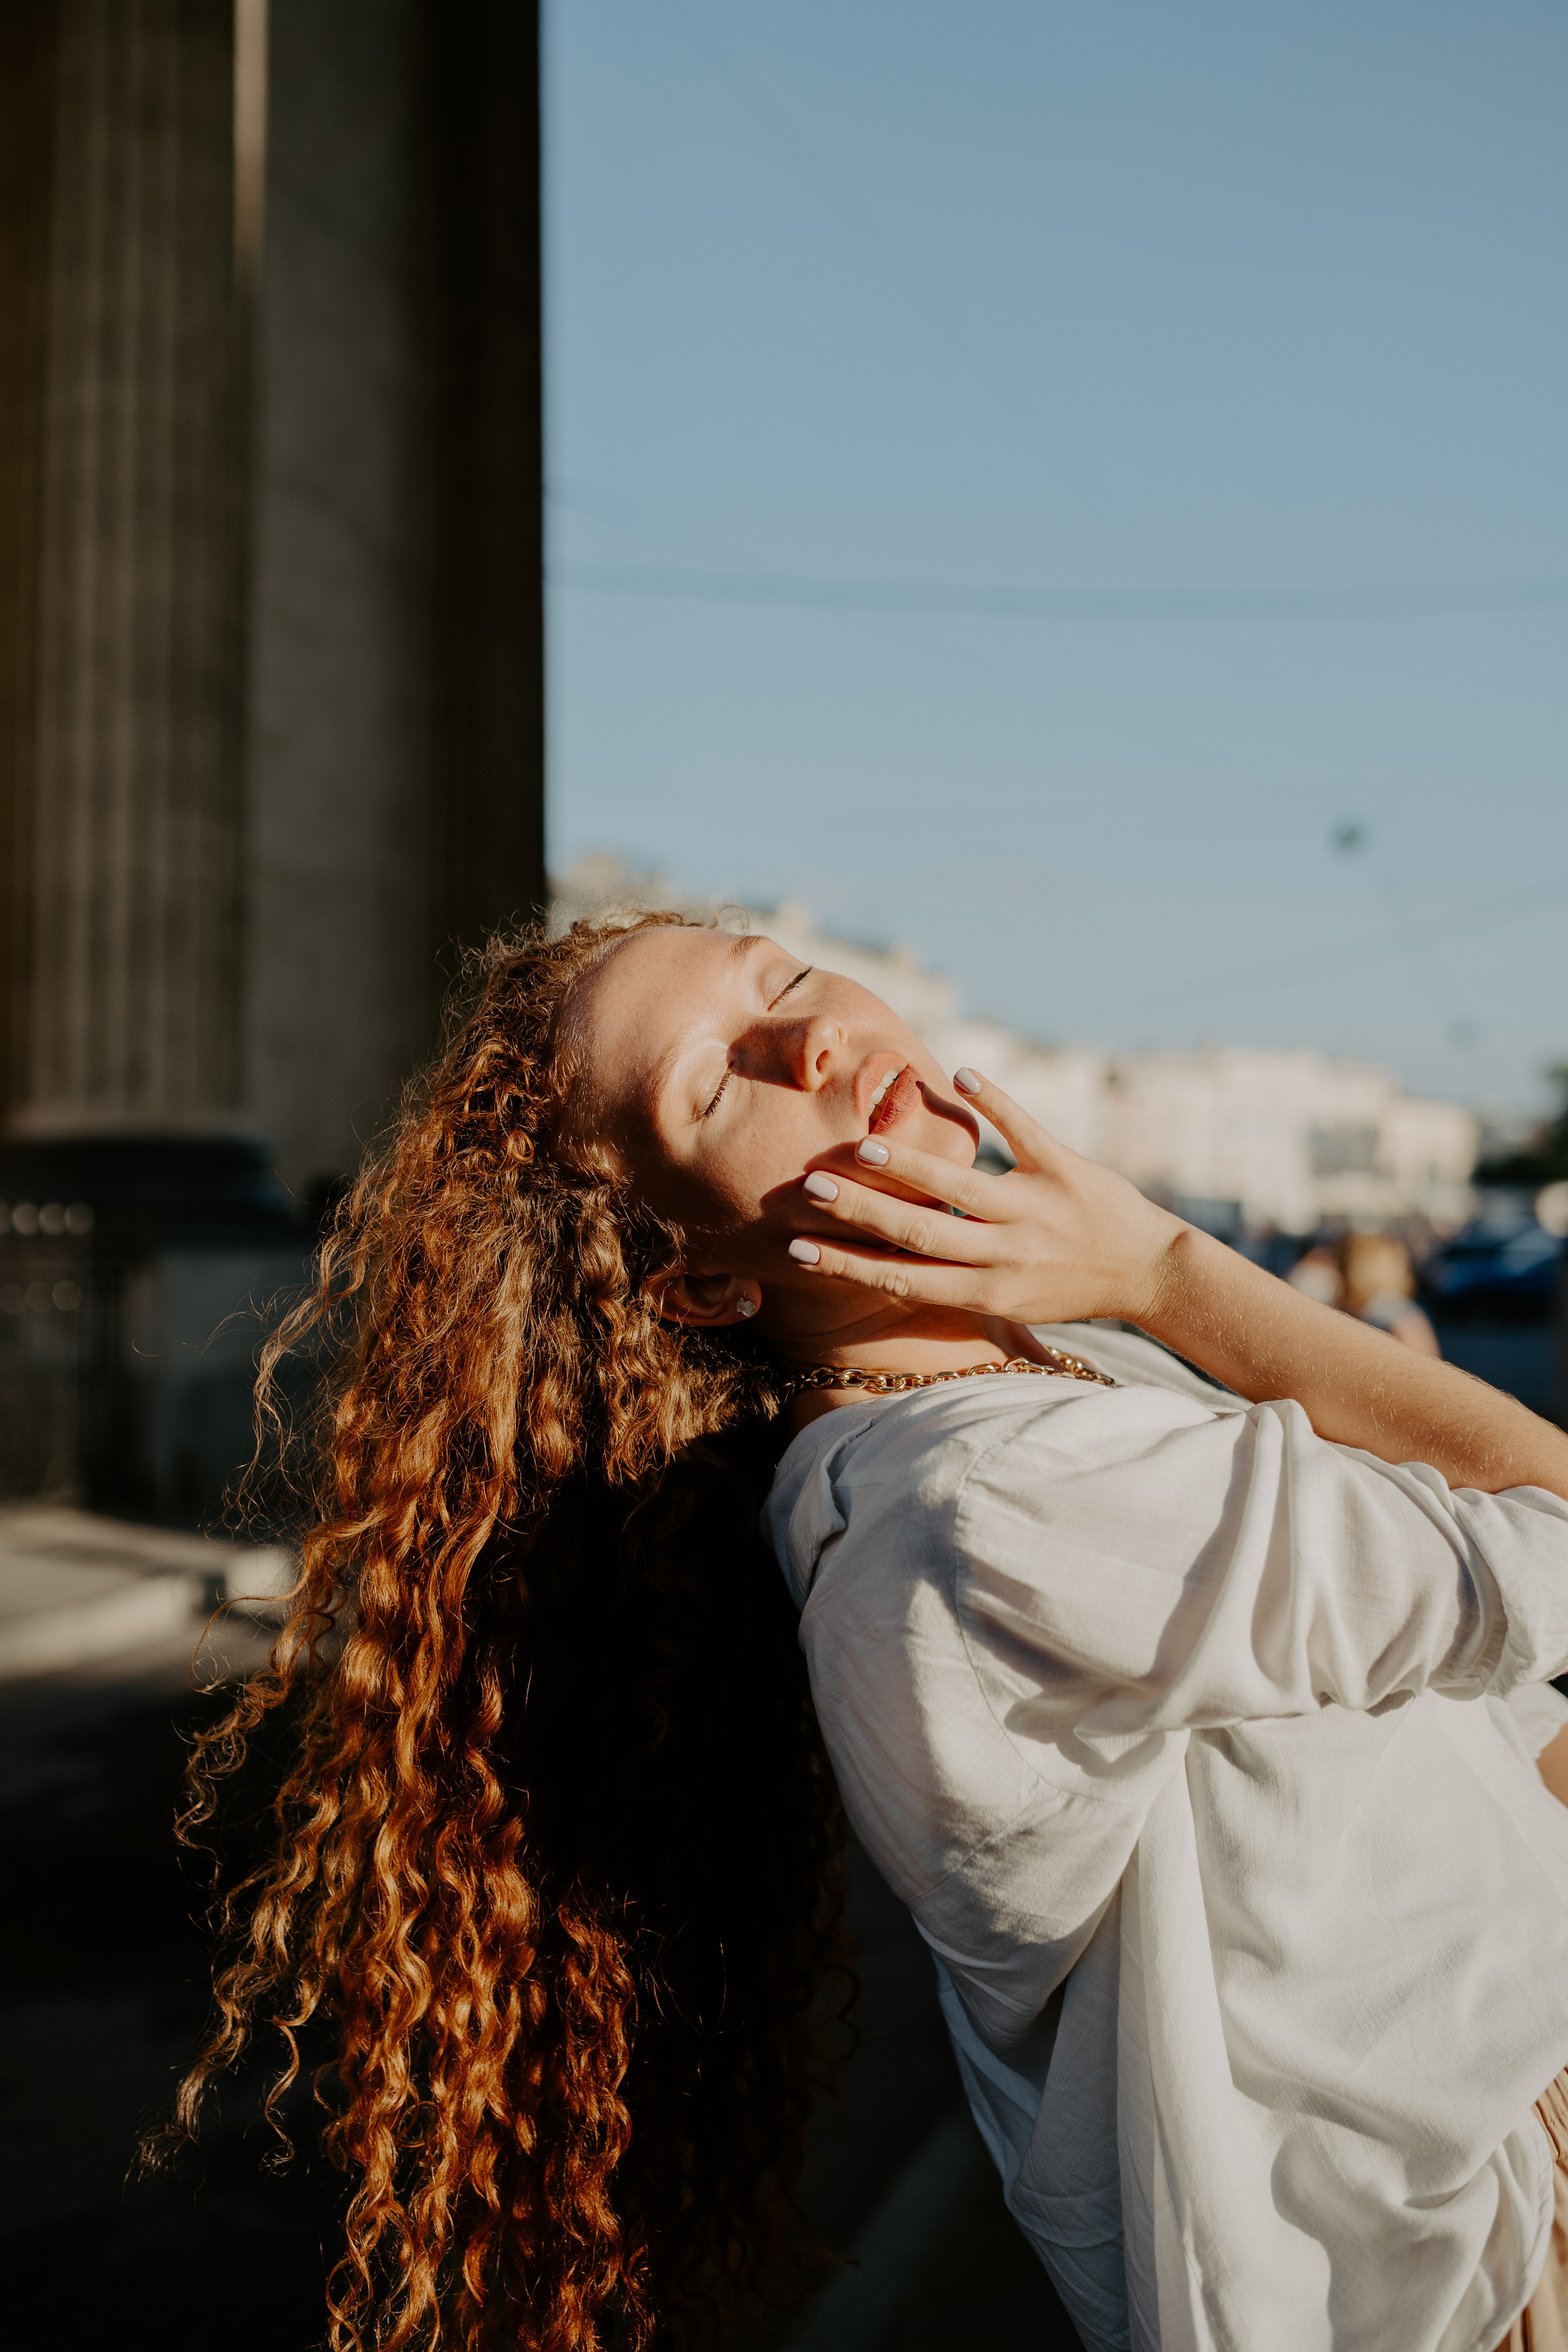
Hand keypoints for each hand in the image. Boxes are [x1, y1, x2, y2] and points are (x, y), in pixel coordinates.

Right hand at [789, 1069, 1183, 1328]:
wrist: (1154, 1274)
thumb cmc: (1071, 1289)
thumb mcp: (1014, 1305)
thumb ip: (957, 1284)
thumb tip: (886, 1266)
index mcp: (989, 1293)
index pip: (905, 1280)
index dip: (849, 1265)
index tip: (798, 1249)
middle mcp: (1008, 1257)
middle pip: (921, 1233)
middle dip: (862, 1211)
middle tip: (811, 1188)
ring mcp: (1038, 1210)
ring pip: (963, 1186)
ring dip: (910, 1166)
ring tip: (863, 1146)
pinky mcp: (1068, 1172)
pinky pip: (1025, 1131)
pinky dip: (994, 1100)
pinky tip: (959, 1073)